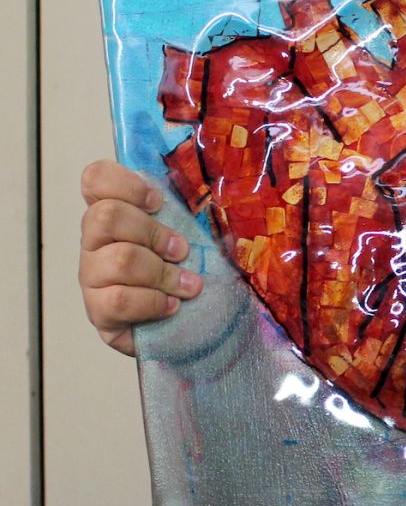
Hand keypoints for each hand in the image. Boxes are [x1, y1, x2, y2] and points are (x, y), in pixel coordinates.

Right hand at [79, 159, 203, 355]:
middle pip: (105, 217)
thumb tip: (214, 198)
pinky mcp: (98, 311)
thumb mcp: (187, 237)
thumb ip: (185, 215)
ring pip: (118, 260)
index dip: (125, 185)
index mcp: (113, 213)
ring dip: (162, 273)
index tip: (158, 202)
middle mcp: (94, 241)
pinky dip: (153, 301)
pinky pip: (119, 300)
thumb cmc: (182, 271)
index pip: (95, 179)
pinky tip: (172, 306)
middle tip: (182, 250)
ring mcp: (91, 276)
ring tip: (190, 286)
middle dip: (154, 233)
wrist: (179, 325)